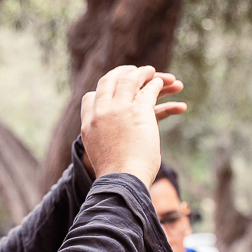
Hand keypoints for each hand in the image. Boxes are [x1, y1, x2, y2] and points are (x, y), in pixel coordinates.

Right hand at [80, 66, 185, 183]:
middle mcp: (100, 112)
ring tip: (152, 71)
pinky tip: (163, 83)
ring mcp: (118, 109)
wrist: (121, 180)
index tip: (112, 88)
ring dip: (142, 74)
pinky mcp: (138, 111)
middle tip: (132, 71)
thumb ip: (103, 141)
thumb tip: (109, 143)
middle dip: (120, 73)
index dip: (101, 90)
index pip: (89, 97)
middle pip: (107, 82)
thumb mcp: (100, 154)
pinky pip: (148, 91)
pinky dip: (157, 84)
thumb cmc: (113, 175)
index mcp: (88, 124)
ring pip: (129, 81)